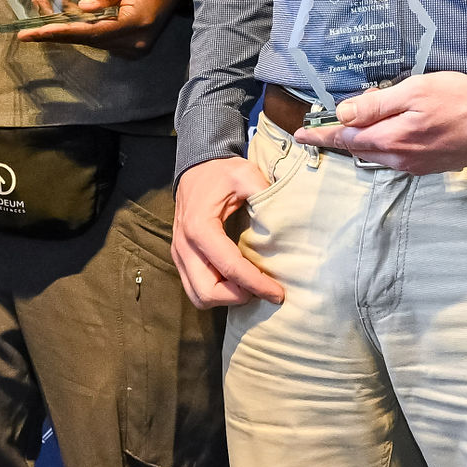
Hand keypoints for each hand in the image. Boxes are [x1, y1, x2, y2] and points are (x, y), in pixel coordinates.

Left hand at [13, 0, 196, 54]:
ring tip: (39, 3)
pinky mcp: (126, 43)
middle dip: (56, 29)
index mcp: (136, 23)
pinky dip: (78, 24)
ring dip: (64, 24)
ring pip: (89, 37)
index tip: (38, 32)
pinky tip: (60, 8)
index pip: (94, 32)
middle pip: (87, 39)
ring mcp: (131, 46)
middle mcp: (133, 42)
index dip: (64, 32)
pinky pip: (97, 36)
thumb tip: (82, 9)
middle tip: (24, 30)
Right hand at [171, 156, 284, 306]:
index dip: (256, 285)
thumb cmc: (222, 173)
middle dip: (237, 297)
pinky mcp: (180, 259)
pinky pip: (194, 289)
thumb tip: (287, 220)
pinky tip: (235, 282)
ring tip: (249, 286)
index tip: (277, 293)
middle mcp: (185, 245)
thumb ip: (265, 193)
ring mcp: (179, 254)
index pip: (230, 268)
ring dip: (225, 298)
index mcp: (201, 228)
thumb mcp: (246, 174)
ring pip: (198, 297)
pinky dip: (216, 293)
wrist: (195, 168)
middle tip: (261, 289)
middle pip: (208, 292)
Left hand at [296, 72, 466, 174]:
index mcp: (393, 138)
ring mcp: (416, 165)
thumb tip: (344, 114)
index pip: (345, 139)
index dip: (321, 134)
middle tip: (318, 128)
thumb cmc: (462, 99)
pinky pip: (395, 158)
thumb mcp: (416, 90)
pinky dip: (381, 146)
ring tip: (346, 130)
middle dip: (337, 139)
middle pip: (358, 149)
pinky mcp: (429, 166)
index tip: (300, 132)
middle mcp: (400, 158)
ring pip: (376, 154)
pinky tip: (383, 135)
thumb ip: (378, 103)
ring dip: (359, 143)